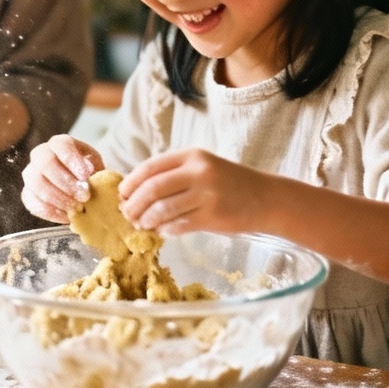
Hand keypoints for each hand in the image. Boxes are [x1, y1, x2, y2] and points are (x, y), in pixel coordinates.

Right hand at [20, 134, 103, 224]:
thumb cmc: (89, 175)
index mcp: (60, 144)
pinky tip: (67, 216)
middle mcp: (41, 155)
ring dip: (58, 198)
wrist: (82, 190)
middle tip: (84, 197)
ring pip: (36, 183)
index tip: (86, 177)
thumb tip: (89, 169)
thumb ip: (94, 166)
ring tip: (77, 208)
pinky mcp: (28, 194)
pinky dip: (50, 212)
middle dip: (65, 182)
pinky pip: (32, 202)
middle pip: (45, 163)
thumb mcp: (97, 167)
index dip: (72, 160)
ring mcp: (31, 174)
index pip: (61, 145)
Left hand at [118, 148, 266, 234]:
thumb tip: (136, 192)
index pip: (150, 167)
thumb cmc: (228, 183)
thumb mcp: (202, 168)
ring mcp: (207, 194)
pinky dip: (165, 230)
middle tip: (127, 214)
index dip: (131, 182)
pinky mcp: (213, 216)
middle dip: (134, 204)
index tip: (122, 195)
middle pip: (152, 188)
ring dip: (147, 220)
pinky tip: (162, 231)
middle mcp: (198, 171)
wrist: (266, 198)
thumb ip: (173, 175)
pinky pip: (179, 225)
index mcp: (191, 156)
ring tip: (141, 225)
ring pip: (163, 209)